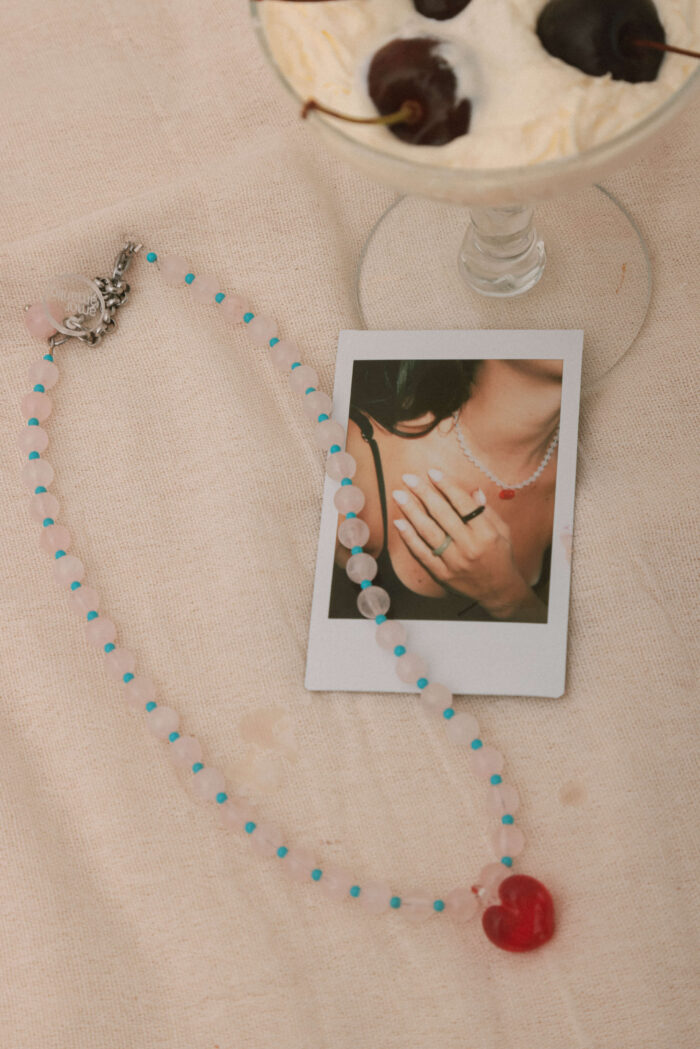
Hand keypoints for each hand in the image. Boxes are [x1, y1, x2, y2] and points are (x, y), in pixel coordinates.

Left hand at [391, 468, 529, 616]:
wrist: (498, 591)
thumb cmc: (501, 556)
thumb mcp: (502, 531)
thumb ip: (486, 511)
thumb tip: (472, 490)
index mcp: (486, 533)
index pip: (463, 504)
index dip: (446, 486)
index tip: (432, 472)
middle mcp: (469, 546)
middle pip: (442, 514)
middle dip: (424, 493)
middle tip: (408, 478)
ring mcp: (454, 562)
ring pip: (429, 532)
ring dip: (412, 511)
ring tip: (399, 495)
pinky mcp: (442, 574)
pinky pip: (422, 553)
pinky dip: (409, 537)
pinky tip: (399, 522)